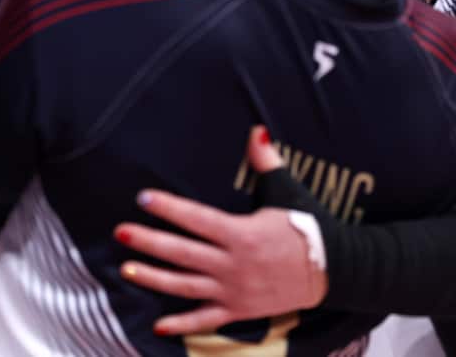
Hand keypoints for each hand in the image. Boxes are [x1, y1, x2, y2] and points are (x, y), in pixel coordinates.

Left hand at [112, 126, 328, 334]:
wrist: (335, 270)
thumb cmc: (308, 227)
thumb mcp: (287, 192)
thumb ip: (266, 162)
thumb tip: (258, 130)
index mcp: (243, 233)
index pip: (198, 218)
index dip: (169, 208)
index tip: (143, 198)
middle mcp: (235, 264)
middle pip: (184, 253)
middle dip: (150, 242)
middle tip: (120, 231)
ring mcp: (235, 290)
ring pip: (186, 287)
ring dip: (154, 279)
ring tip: (126, 270)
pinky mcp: (240, 310)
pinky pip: (207, 320)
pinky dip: (183, 325)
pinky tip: (158, 325)